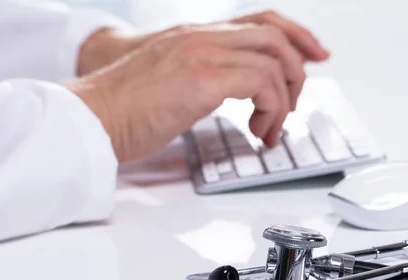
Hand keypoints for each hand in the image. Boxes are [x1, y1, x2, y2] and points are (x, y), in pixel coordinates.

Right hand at [67, 19, 327, 161]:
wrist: (90, 118)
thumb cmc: (124, 109)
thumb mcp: (170, 80)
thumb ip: (204, 75)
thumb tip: (235, 92)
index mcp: (194, 35)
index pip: (261, 20)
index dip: (297, 34)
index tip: (316, 56)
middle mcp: (201, 36)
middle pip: (275, 35)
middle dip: (298, 72)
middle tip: (293, 106)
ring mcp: (201, 53)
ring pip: (274, 59)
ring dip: (285, 98)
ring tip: (270, 128)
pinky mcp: (202, 78)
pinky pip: (263, 82)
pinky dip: (273, 109)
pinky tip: (258, 131)